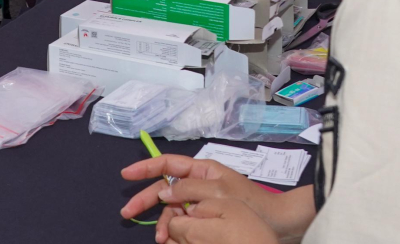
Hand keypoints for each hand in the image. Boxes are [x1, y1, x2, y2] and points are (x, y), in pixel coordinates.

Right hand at [121, 156, 306, 243]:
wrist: (273, 221)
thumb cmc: (249, 201)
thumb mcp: (219, 191)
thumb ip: (190, 189)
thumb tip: (164, 190)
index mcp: (202, 170)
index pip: (168, 164)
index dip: (146, 167)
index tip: (126, 174)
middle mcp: (198, 183)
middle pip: (164, 187)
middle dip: (145, 199)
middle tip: (126, 213)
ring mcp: (200, 200)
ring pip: (171, 208)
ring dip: (163, 222)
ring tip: (162, 239)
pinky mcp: (204, 217)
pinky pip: (182, 221)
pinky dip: (174, 229)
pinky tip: (171, 239)